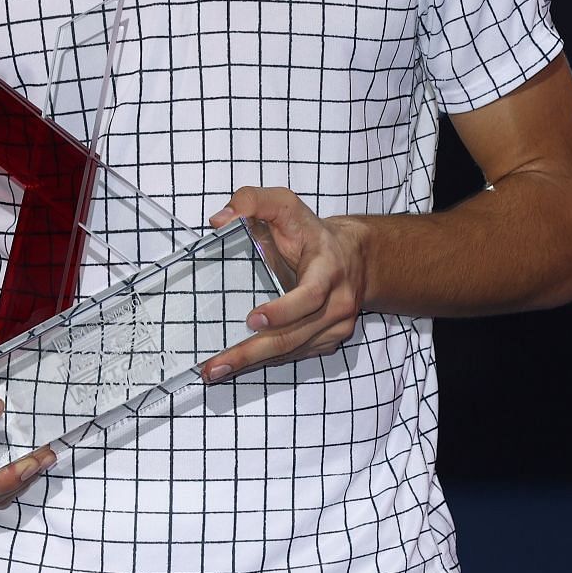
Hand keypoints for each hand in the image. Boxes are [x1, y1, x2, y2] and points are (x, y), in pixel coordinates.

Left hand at [204, 187, 368, 382]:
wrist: (355, 257)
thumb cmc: (313, 233)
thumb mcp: (286, 205)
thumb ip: (253, 201)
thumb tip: (218, 220)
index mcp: (328, 269)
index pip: (310, 296)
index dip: (283, 311)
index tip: (251, 319)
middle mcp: (337, 303)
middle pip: (295, 335)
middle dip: (253, 352)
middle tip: (217, 364)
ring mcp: (335, 327)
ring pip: (292, 350)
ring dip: (253, 363)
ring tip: (216, 371)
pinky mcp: (328, 340)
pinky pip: (295, 354)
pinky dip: (266, 361)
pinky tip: (239, 364)